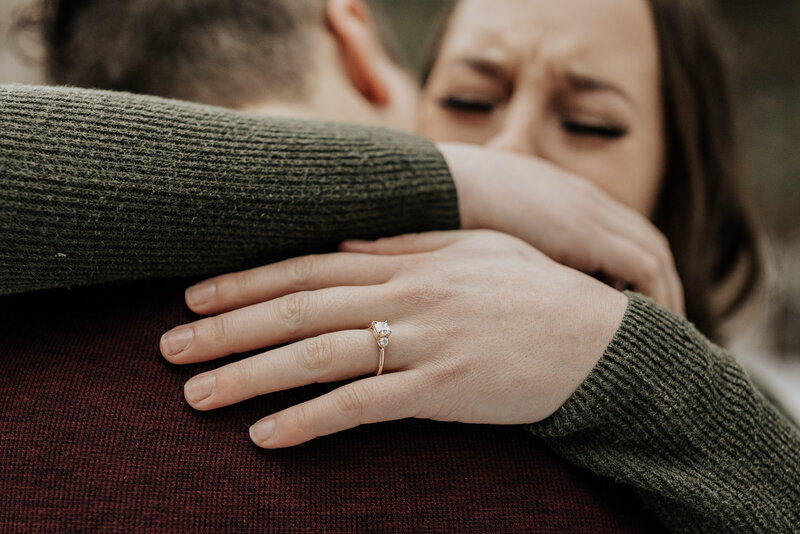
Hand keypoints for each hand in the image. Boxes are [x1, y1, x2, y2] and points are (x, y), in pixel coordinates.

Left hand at [160, 230, 627, 448]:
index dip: (246, 282)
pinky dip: (310, 421)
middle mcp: (406, 294)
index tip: (193, 299)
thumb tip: (348, 244)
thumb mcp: (473, 250)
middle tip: (167, 352)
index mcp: (408, 261)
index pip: (308, 268)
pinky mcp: (444, 388)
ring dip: (251, 377)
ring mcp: (423, 340)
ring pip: (318, 357)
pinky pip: (363, 405)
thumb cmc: (534, 291)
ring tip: (197, 397)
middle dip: (226, 331)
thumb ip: (408, 244)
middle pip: (297, 311)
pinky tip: (267, 439)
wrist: (598, 338)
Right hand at [440, 143, 683, 314]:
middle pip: (648, 241)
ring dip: (666, 293)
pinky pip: (645, 268)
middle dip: (663, 280)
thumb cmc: (453, 207)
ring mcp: (594, 213)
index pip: (621, 230)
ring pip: (656, 256)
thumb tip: (496, 274)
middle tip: (665, 319)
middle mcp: (590, 200)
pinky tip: (649, 324)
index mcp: (568, 195)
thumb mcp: (490, 222)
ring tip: (666, 332)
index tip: (634, 299)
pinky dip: (656, 294)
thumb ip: (509, 239)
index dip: (634, 265)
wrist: (445, 187)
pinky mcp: (591, 234)